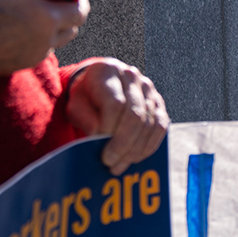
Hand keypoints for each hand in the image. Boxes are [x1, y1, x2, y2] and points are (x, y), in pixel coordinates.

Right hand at [0, 0, 89, 75]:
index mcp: (47, 17)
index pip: (79, 12)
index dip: (80, 1)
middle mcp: (45, 39)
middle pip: (71, 29)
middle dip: (68, 16)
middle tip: (56, 3)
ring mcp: (33, 55)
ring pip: (54, 43)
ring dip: (51, 30)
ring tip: (35, 16)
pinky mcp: (18, 66)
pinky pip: (35, 53)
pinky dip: (34, 42)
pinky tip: (19, 31)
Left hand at [67, 59, 168, 175]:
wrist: (101, 85)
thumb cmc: (86, 97)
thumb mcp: (76, 105)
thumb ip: (85, 118)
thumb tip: (100, 137)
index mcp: (108, 71)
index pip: (115, 104)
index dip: (110, 130)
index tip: (101, 149)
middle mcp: (132, 77)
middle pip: (135, 115)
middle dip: (124, 144)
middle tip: (111, 164)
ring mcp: (149, 89)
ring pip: (150, 123)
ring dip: (136, 149)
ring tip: (120, 165)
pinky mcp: (159, 103)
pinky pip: (161, 127)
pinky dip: (149, 146)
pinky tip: (135, 158)